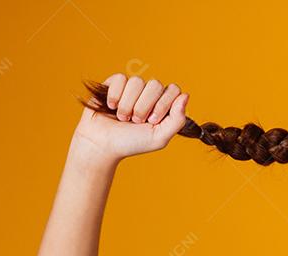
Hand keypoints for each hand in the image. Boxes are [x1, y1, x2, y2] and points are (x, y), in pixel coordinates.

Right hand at [72, 74, 189, 161]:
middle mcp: (149, 95)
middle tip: (136, 121)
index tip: (152, 120)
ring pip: (137, 81)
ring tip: (123, 118)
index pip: (173, 90)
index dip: (163, 104)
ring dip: (128, 104)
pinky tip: (112, 107)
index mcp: (163, 105)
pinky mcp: (115, 84)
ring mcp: (132, 88)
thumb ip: (177, 120)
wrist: (102, 144)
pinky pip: (120, 79)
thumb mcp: (159, 138)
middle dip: (144, 106)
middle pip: (155, 84)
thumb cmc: (130, 143)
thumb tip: (185, 96)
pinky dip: (115, 96)